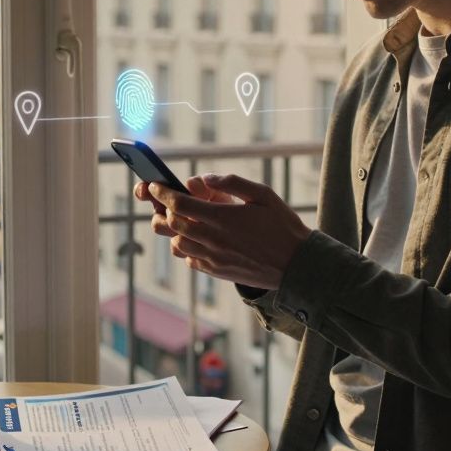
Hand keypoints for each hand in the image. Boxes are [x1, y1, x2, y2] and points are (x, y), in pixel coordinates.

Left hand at [133, 174, 310, 289]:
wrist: (296, 265)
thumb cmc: (282, 225)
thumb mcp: (262, 194)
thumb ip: (232, 182)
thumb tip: (205, 178)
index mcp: (223, 217)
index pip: (179, 203)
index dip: (162, 193)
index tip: (154, 186)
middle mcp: (213, 239)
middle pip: (172, 224)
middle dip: (162, 210)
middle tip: (164, 201)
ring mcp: (213, 258)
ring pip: (177, 243)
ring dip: (174, 230)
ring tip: (183, 220)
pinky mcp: (217, 272)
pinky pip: (190, 259)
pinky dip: (186, 247)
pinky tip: (198, 239)